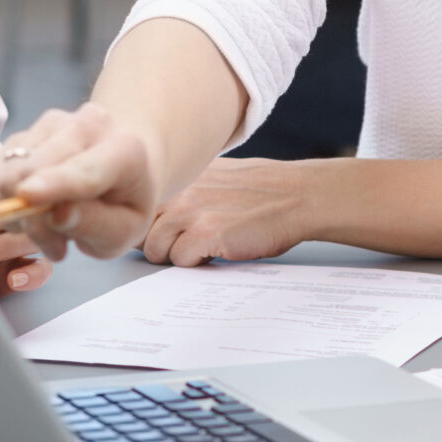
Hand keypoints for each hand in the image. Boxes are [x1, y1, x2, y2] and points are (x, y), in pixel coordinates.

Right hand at [0, 104, 162, 262]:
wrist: (122, 164)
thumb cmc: (125, 203)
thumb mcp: (124, 231)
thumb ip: (95, 224)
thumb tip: (57, 216)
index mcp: (125, 150)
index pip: (85, 170)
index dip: (55, 183)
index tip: (27, 196)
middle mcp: (87, 125)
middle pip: (32, 167)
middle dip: (29, 216)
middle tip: (56, 245)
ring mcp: (52, 123)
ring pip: (6, 169)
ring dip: (14, 210)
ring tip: (48, 225)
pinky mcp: (25, 131)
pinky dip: (1, 198)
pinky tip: (26, 210)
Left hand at [141, 158, 312, 265]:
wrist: (299, 197)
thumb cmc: (266, 194)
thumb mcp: (220, 178)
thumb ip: (191, 191)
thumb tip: (164, 213)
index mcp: (184, 177)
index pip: (143, 207)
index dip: (151, 227)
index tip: (164, 235)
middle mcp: (182, 191)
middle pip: (141, 230)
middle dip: (158, 244)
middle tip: (185, 247)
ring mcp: (192, 211)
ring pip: (154, 248)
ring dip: (176, 256)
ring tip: (202, 250)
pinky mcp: (206, 233)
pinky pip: (179, 260)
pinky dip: (196, 264)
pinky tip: (216, 253)